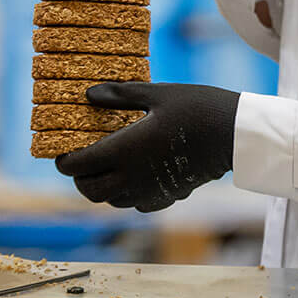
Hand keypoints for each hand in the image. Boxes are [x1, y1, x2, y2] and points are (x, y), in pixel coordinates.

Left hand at [55, 82, 239, 211]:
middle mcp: (133, 177)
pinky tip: (135, 173)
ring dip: (102, 187)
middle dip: (79, 178)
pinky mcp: (167, 197)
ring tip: (107, 164)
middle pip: (90, 191)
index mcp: (126, 150)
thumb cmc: (198, 107)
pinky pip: (135, 204)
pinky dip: (126, 193)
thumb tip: (89, 94)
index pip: (78, 166)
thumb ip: (121, 95)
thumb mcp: (159, 93)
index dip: (64, 160)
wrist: (234, 134)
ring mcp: (150, 191)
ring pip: (111, 200)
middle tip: (81, 160)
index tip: (62, 151)